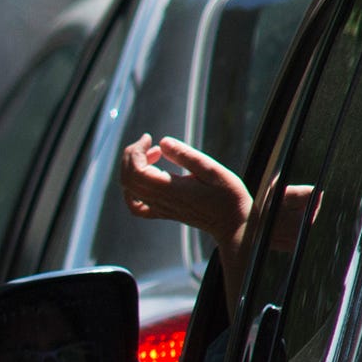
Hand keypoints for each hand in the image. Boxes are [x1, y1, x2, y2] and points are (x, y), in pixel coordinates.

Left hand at [120, 134, 250, 245]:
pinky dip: (131, 191)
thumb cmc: (227, 195)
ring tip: (154, 156)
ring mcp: (160, 209)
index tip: (148, 138)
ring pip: (130, 189)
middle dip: (133, 155)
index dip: (136, 151)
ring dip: (134, 168)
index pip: (136, 171)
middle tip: (151, 144)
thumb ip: (185, 155)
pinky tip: (145, 179)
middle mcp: (160, 201)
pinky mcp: (163, 213)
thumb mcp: (210, 169)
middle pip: (128, 179)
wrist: (232, 223)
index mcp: (170, 189)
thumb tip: (163, 141)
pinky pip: (136, 206)